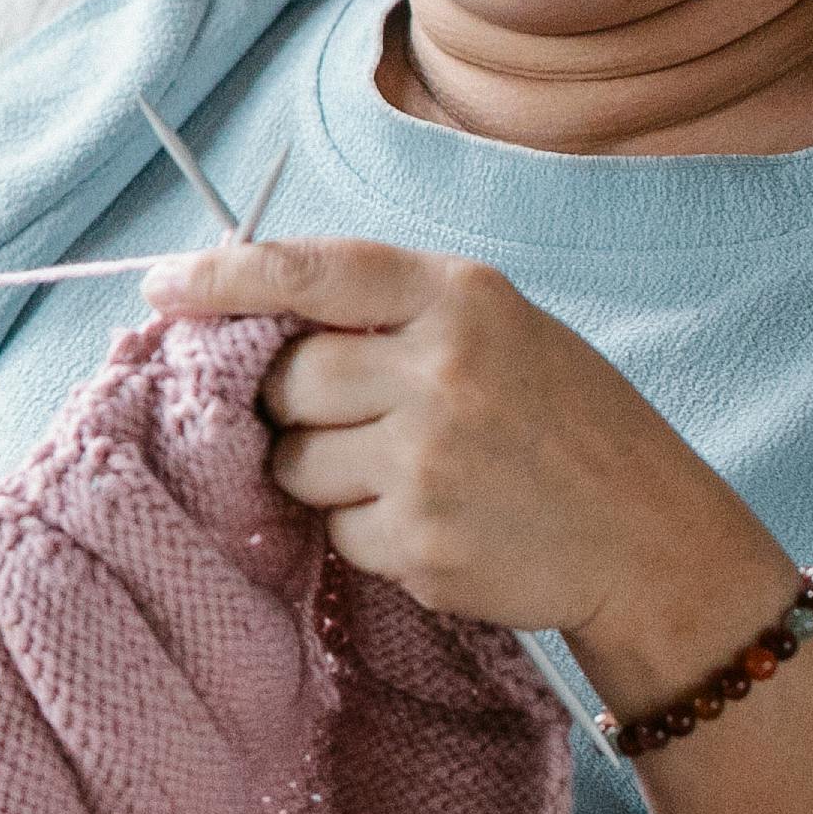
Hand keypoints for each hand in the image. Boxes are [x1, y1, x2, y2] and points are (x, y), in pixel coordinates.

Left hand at [149, 234, 789, 676]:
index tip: (162, 288)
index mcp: (460, 299)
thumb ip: (388, 318)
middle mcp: (442, 371)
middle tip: (359, 423)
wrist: (650, 539)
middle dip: (294, 407)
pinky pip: (337, 534)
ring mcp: (429, 460)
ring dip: (328, 477)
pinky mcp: (421, 542)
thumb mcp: (497, 331)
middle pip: (285, 381)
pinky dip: (368, 535)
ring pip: (295, 465)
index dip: (223, 278)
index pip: (310, 271)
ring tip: (417, 476)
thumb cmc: (562, 425)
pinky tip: (439, 525)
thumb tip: (247, 321)